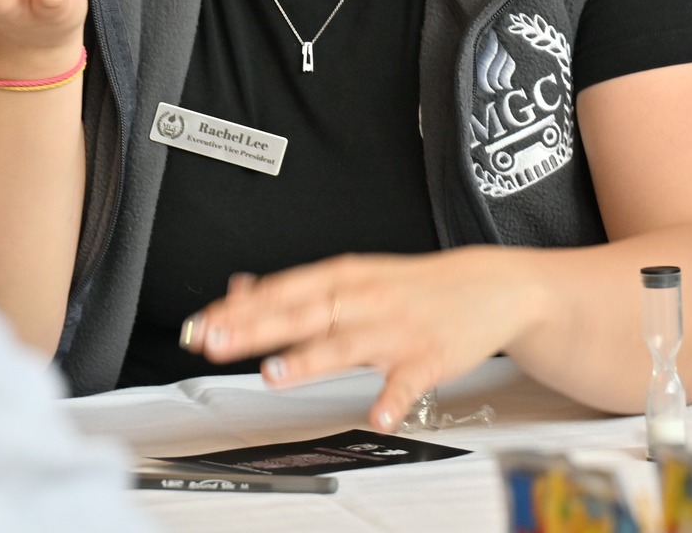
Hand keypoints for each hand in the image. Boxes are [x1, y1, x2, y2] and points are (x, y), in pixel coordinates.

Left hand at [179, 248, 539, 430]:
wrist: (489, 286)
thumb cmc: (412, 285)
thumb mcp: (353, 275)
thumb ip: (296, 288)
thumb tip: (239, 290)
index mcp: (342, 277)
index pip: (282, 289)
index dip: (239, 307)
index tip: (202, 322)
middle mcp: (364, 300)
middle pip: (303, 313)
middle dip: (257, 327)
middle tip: (217, 341)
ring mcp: (396, 330)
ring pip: (347, 344)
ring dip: (309, 359)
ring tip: (275, 374)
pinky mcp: (428, 359)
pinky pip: (408, 383)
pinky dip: (392, 400)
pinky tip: (376, 416)